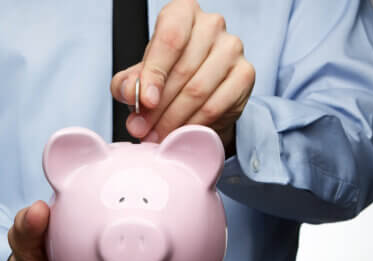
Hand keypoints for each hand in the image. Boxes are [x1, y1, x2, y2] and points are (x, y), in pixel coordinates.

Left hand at [111, 0, 254, 157]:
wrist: (200, 91)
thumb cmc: (167, 75)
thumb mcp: (140, 77)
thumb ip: (127, 83)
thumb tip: (129, 93)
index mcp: (182, 13)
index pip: (169, 39)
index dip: (154, 74)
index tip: (145, 102)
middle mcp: (211, 24)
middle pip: (183, 70)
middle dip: (158, 108)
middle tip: (143, 130)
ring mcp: (232, 47)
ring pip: (199, 90)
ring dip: (174, 119)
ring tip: (158, 136)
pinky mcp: (245, 74)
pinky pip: (216, 105)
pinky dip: (194, 124)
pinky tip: (181, 133)